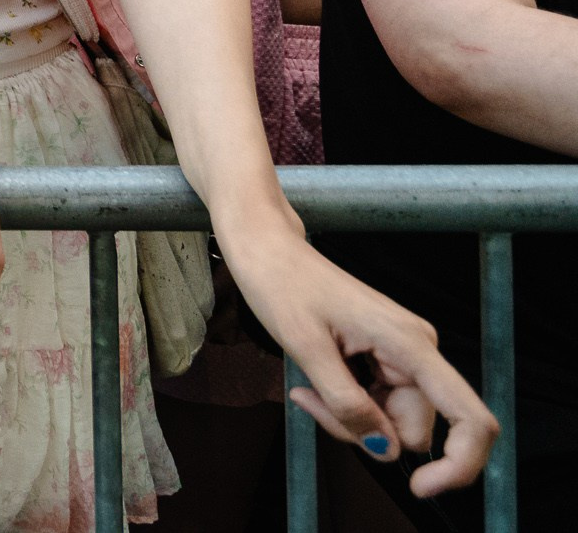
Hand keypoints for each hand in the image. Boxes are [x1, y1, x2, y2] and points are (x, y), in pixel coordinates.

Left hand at [225, 228, 494, 494]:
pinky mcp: (387, 362)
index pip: (470, 417)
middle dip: (364, 432)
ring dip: (348, 419)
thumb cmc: (282, 286)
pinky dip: (346, 407)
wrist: (269, 252)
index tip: (419, 488)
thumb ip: (347, 404)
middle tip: (312, 400)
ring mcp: (404, 358)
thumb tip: (386, 451)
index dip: (460, 465)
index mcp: (412, 345)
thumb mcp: (306, 348)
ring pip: (391, 424)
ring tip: (309, 385)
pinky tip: (315, 382)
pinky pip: (377, 408)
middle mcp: (419, 353)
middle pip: (412, 430)